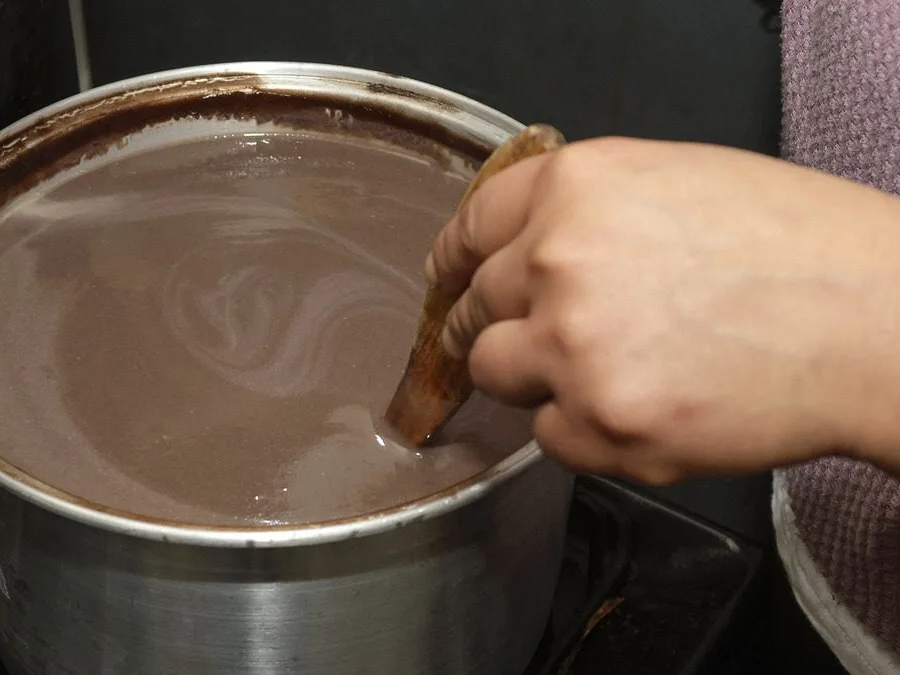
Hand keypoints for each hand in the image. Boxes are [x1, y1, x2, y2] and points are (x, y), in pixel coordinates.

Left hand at [427, 137, 899, 482]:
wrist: (876, 322)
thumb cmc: (800, 248)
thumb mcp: (676, 182)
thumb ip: (584, 213)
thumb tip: (526, 251)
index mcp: (576, 187)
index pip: (472, 225)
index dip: (454, 259)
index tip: (447, 279)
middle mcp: (558, 261)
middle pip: (476, 306)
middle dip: (497, 325)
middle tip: (541, 336)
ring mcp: (573, 348)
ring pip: (497, 374)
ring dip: (537, 377)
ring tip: (613, 369)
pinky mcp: (600, 425)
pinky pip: (547, 436)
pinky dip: (581, 429)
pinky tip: (645, 405)